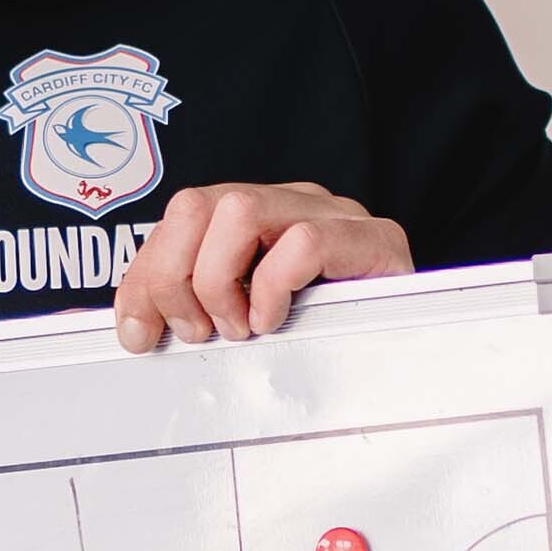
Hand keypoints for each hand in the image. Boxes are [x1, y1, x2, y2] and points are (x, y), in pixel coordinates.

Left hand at [112, 182, 410, 350]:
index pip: (179, 217)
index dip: (145, 274)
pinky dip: (276, 287)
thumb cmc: (329, 335)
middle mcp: (291, 203)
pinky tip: (277, 320)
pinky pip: (306, 243)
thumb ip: (192, 311)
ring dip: (220, 281)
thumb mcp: (243, 319)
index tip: (139, 330)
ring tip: (240, 326)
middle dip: (176, 276)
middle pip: (198, 203)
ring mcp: (334, 216)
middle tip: (199, 329)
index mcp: (254, 214)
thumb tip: (134, 328)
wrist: (417, 347)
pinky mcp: (375, 242)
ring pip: (240, 210)